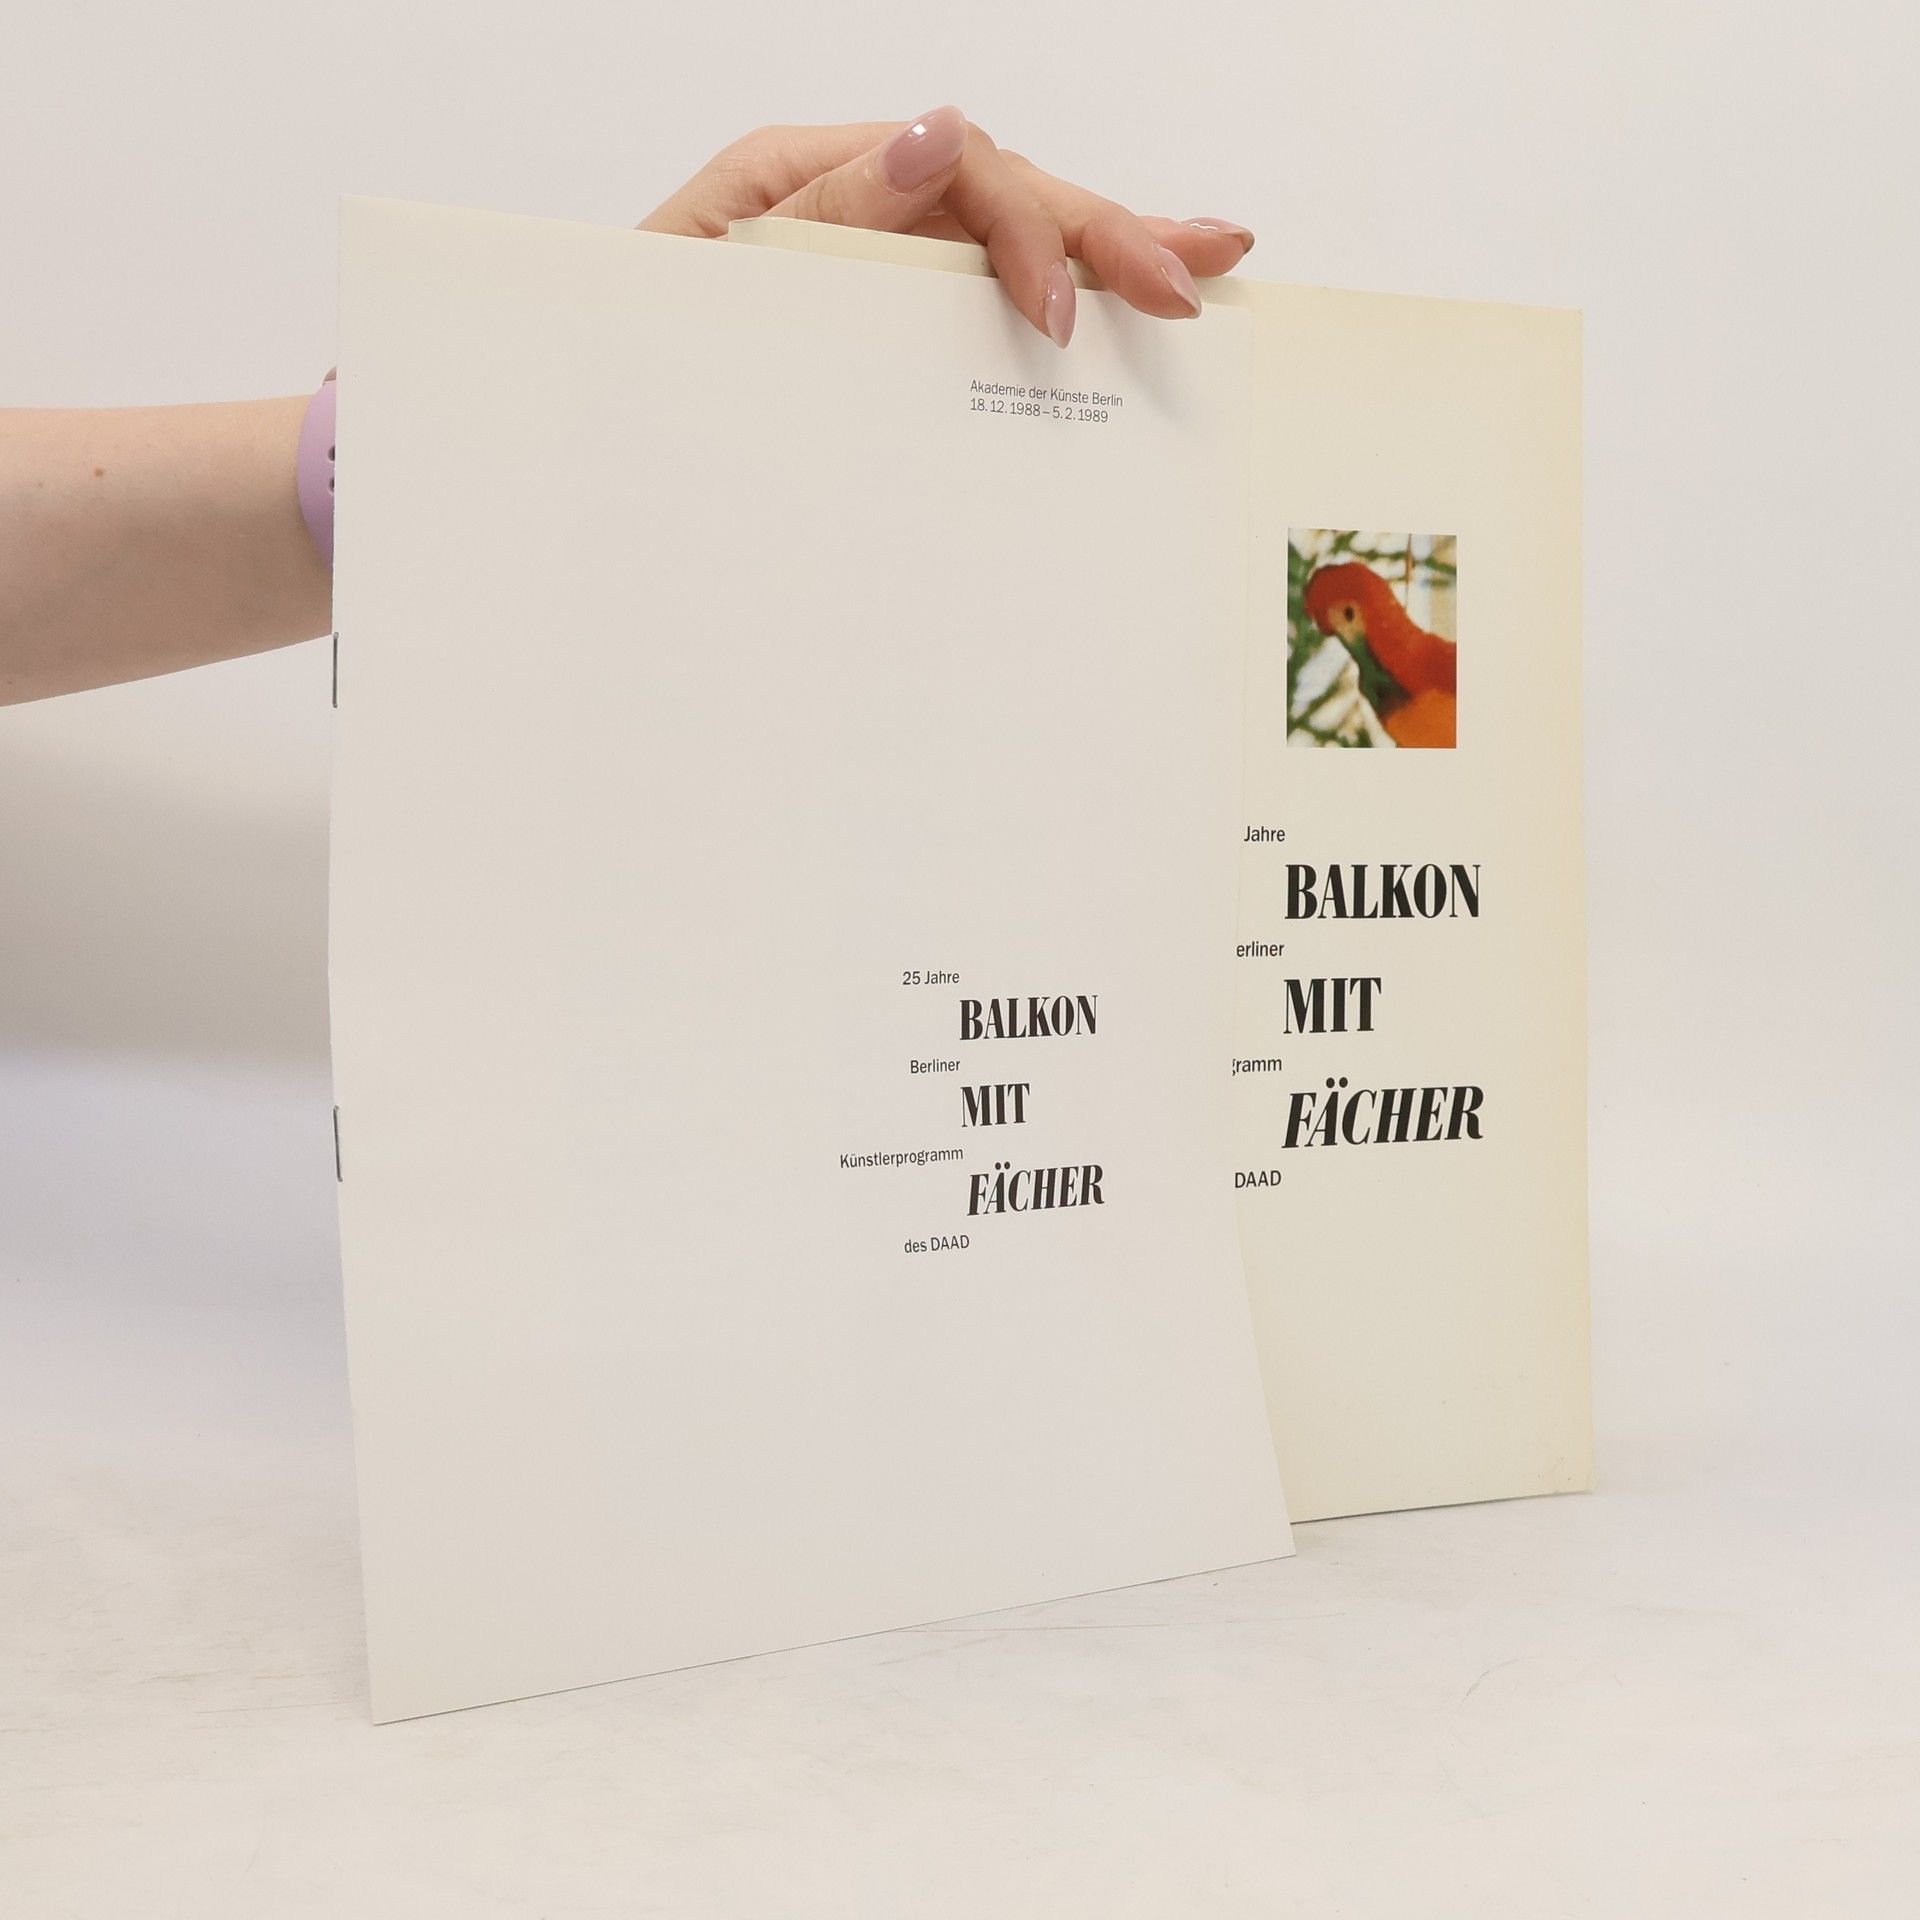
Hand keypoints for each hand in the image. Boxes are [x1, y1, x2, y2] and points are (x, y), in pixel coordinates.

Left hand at [639, 107, 1254, 348]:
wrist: (579, 444)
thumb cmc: (625, 364)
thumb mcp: (705, 284)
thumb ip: (824, 210)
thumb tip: (941, 138)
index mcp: (798, 177)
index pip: (952, 165)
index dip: (1023, 230)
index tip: (1057, 318)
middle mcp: (850, 205)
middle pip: (1005, 190)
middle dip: (1105, 231)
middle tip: (1190, 279)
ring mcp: (874, 260)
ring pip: (1013, 234)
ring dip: (1115, 244)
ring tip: (1208, 260)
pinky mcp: (883, 321)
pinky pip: (984, 295)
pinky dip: (1067, 290)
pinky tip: (1138, 288)